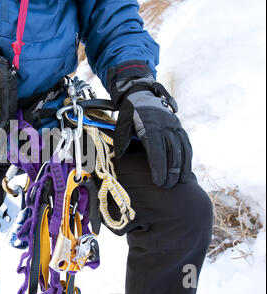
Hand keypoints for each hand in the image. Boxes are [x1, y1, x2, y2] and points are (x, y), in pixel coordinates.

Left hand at [108, 61, 191, 188]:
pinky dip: (187, 158)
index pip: (156, 149)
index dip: (158, 166)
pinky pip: (186, 144)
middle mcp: (166, 125)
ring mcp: (175, 126)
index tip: (158, 181)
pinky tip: (186, 170)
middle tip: (167, 186)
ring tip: (180, 182)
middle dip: (171, 171)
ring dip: (182, 167)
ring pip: (182, 149)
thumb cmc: (130, 111)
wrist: (142, 92)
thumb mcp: (122, 123)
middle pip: (172, 152)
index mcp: (151, 125)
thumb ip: (122, 139)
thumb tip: (119, 157)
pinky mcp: (179, 127)